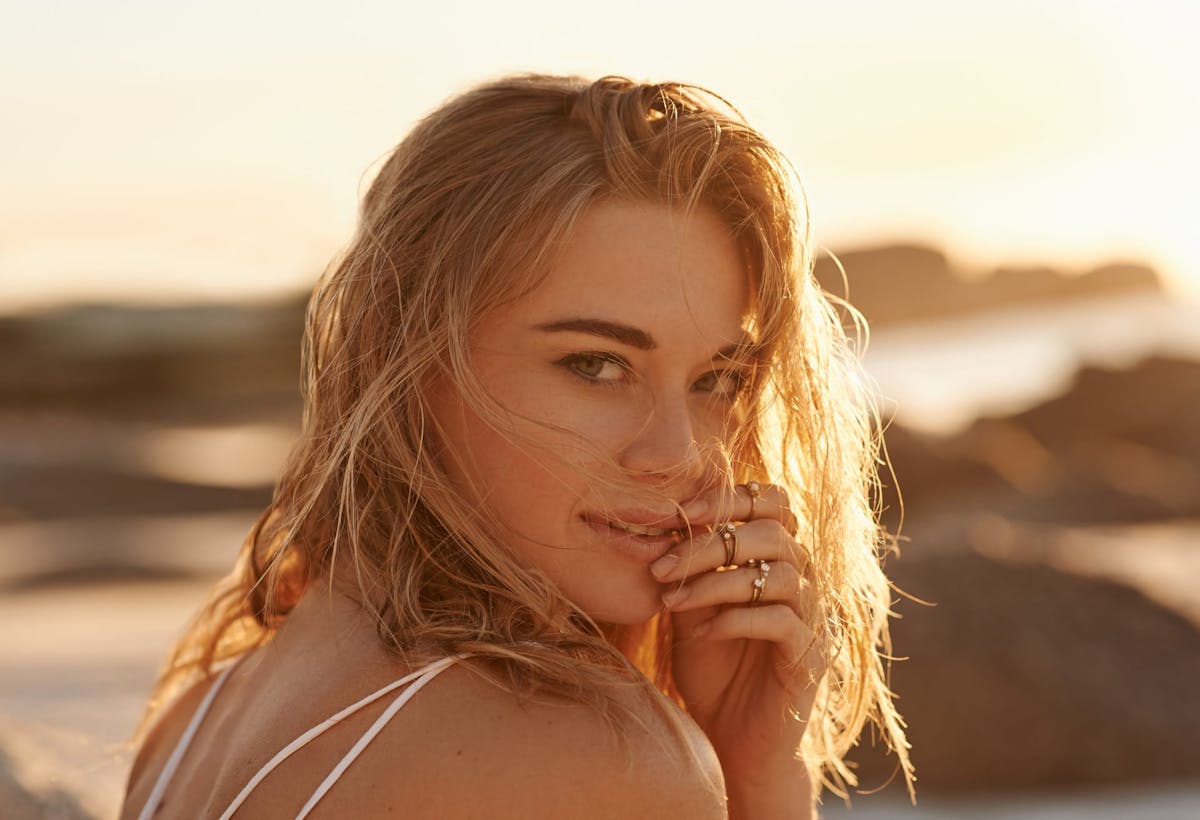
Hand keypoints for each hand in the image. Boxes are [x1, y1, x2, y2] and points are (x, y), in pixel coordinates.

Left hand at [651, 482, 826, 792]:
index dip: (730, 498)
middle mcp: (803, 582)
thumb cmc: (711, 671)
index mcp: (777, 561)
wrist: (732, 742)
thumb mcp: (690, 611)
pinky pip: (784, 622)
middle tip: (663, 566)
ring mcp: (812, 620)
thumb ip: (687, 570)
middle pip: (775, 532)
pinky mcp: (810, 659)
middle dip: (711, 543)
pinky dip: (739, 619)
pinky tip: (706, 631)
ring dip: (719, 581)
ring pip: (782, 574)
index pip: (773, 502)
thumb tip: (660, 524)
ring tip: (675, 600)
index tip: (679, 513)